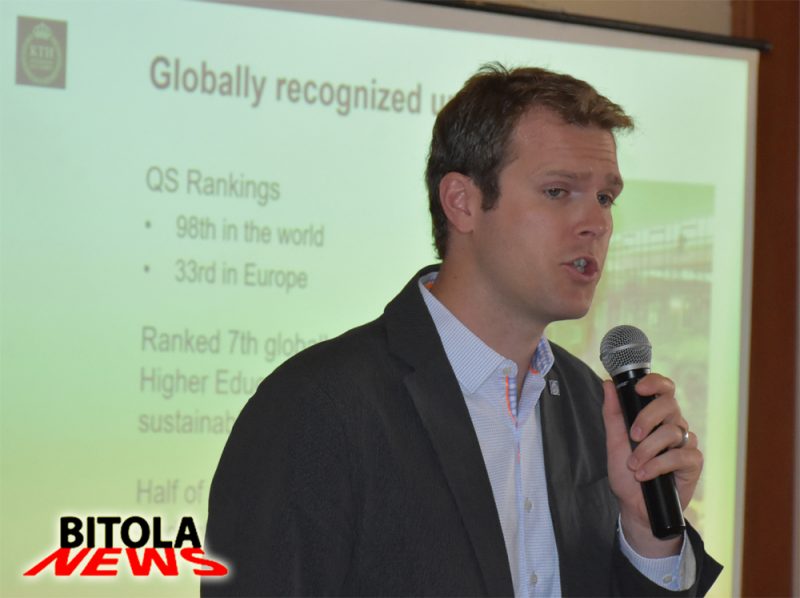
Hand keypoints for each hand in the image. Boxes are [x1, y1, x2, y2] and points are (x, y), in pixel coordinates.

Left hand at [602, 374, 702, 556]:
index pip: (664, 388)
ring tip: (634, 465)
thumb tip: (607, 385)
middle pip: (669, 404)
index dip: (655, 383)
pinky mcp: (693, 462)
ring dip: (647, 450)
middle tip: (632, 436)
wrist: (635, 506)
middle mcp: (674, 425)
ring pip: (672, 431)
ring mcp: (685, 443)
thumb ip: (613, 413)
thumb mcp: (614, 441)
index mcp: (656, 416)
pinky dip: (657, 465)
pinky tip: (644, 475)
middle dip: (647, 418)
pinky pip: (679, 456)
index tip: (638, 389)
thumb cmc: (627, 473)